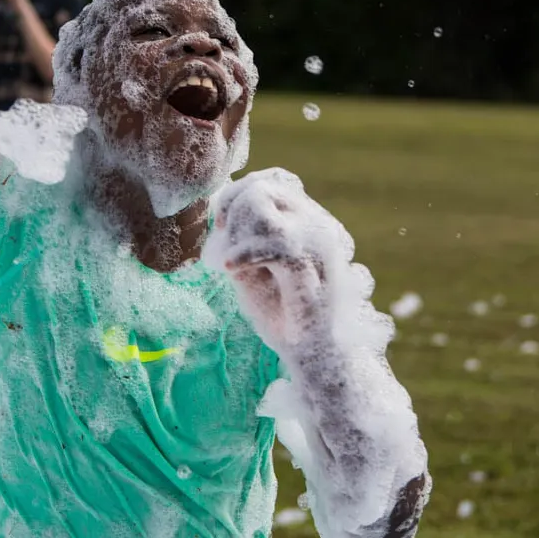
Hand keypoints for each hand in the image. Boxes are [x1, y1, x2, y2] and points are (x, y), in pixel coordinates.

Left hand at [206, 168, 354, 352]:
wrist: (316, 357)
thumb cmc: (284, 315)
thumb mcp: (258, 267)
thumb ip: (246, 236)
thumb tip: (220, 205)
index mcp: (309, 221)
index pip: (274, 180)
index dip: (240, 192)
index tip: (222, 222)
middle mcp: (317, 224)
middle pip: (265, 185)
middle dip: (233, 207)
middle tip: (223, 238)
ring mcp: (317, 243)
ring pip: (264, 204)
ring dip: (237, 230)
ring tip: (233, 261)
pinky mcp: (310, 266)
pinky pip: (272, 242)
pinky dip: (244, 253)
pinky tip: (230, 268)